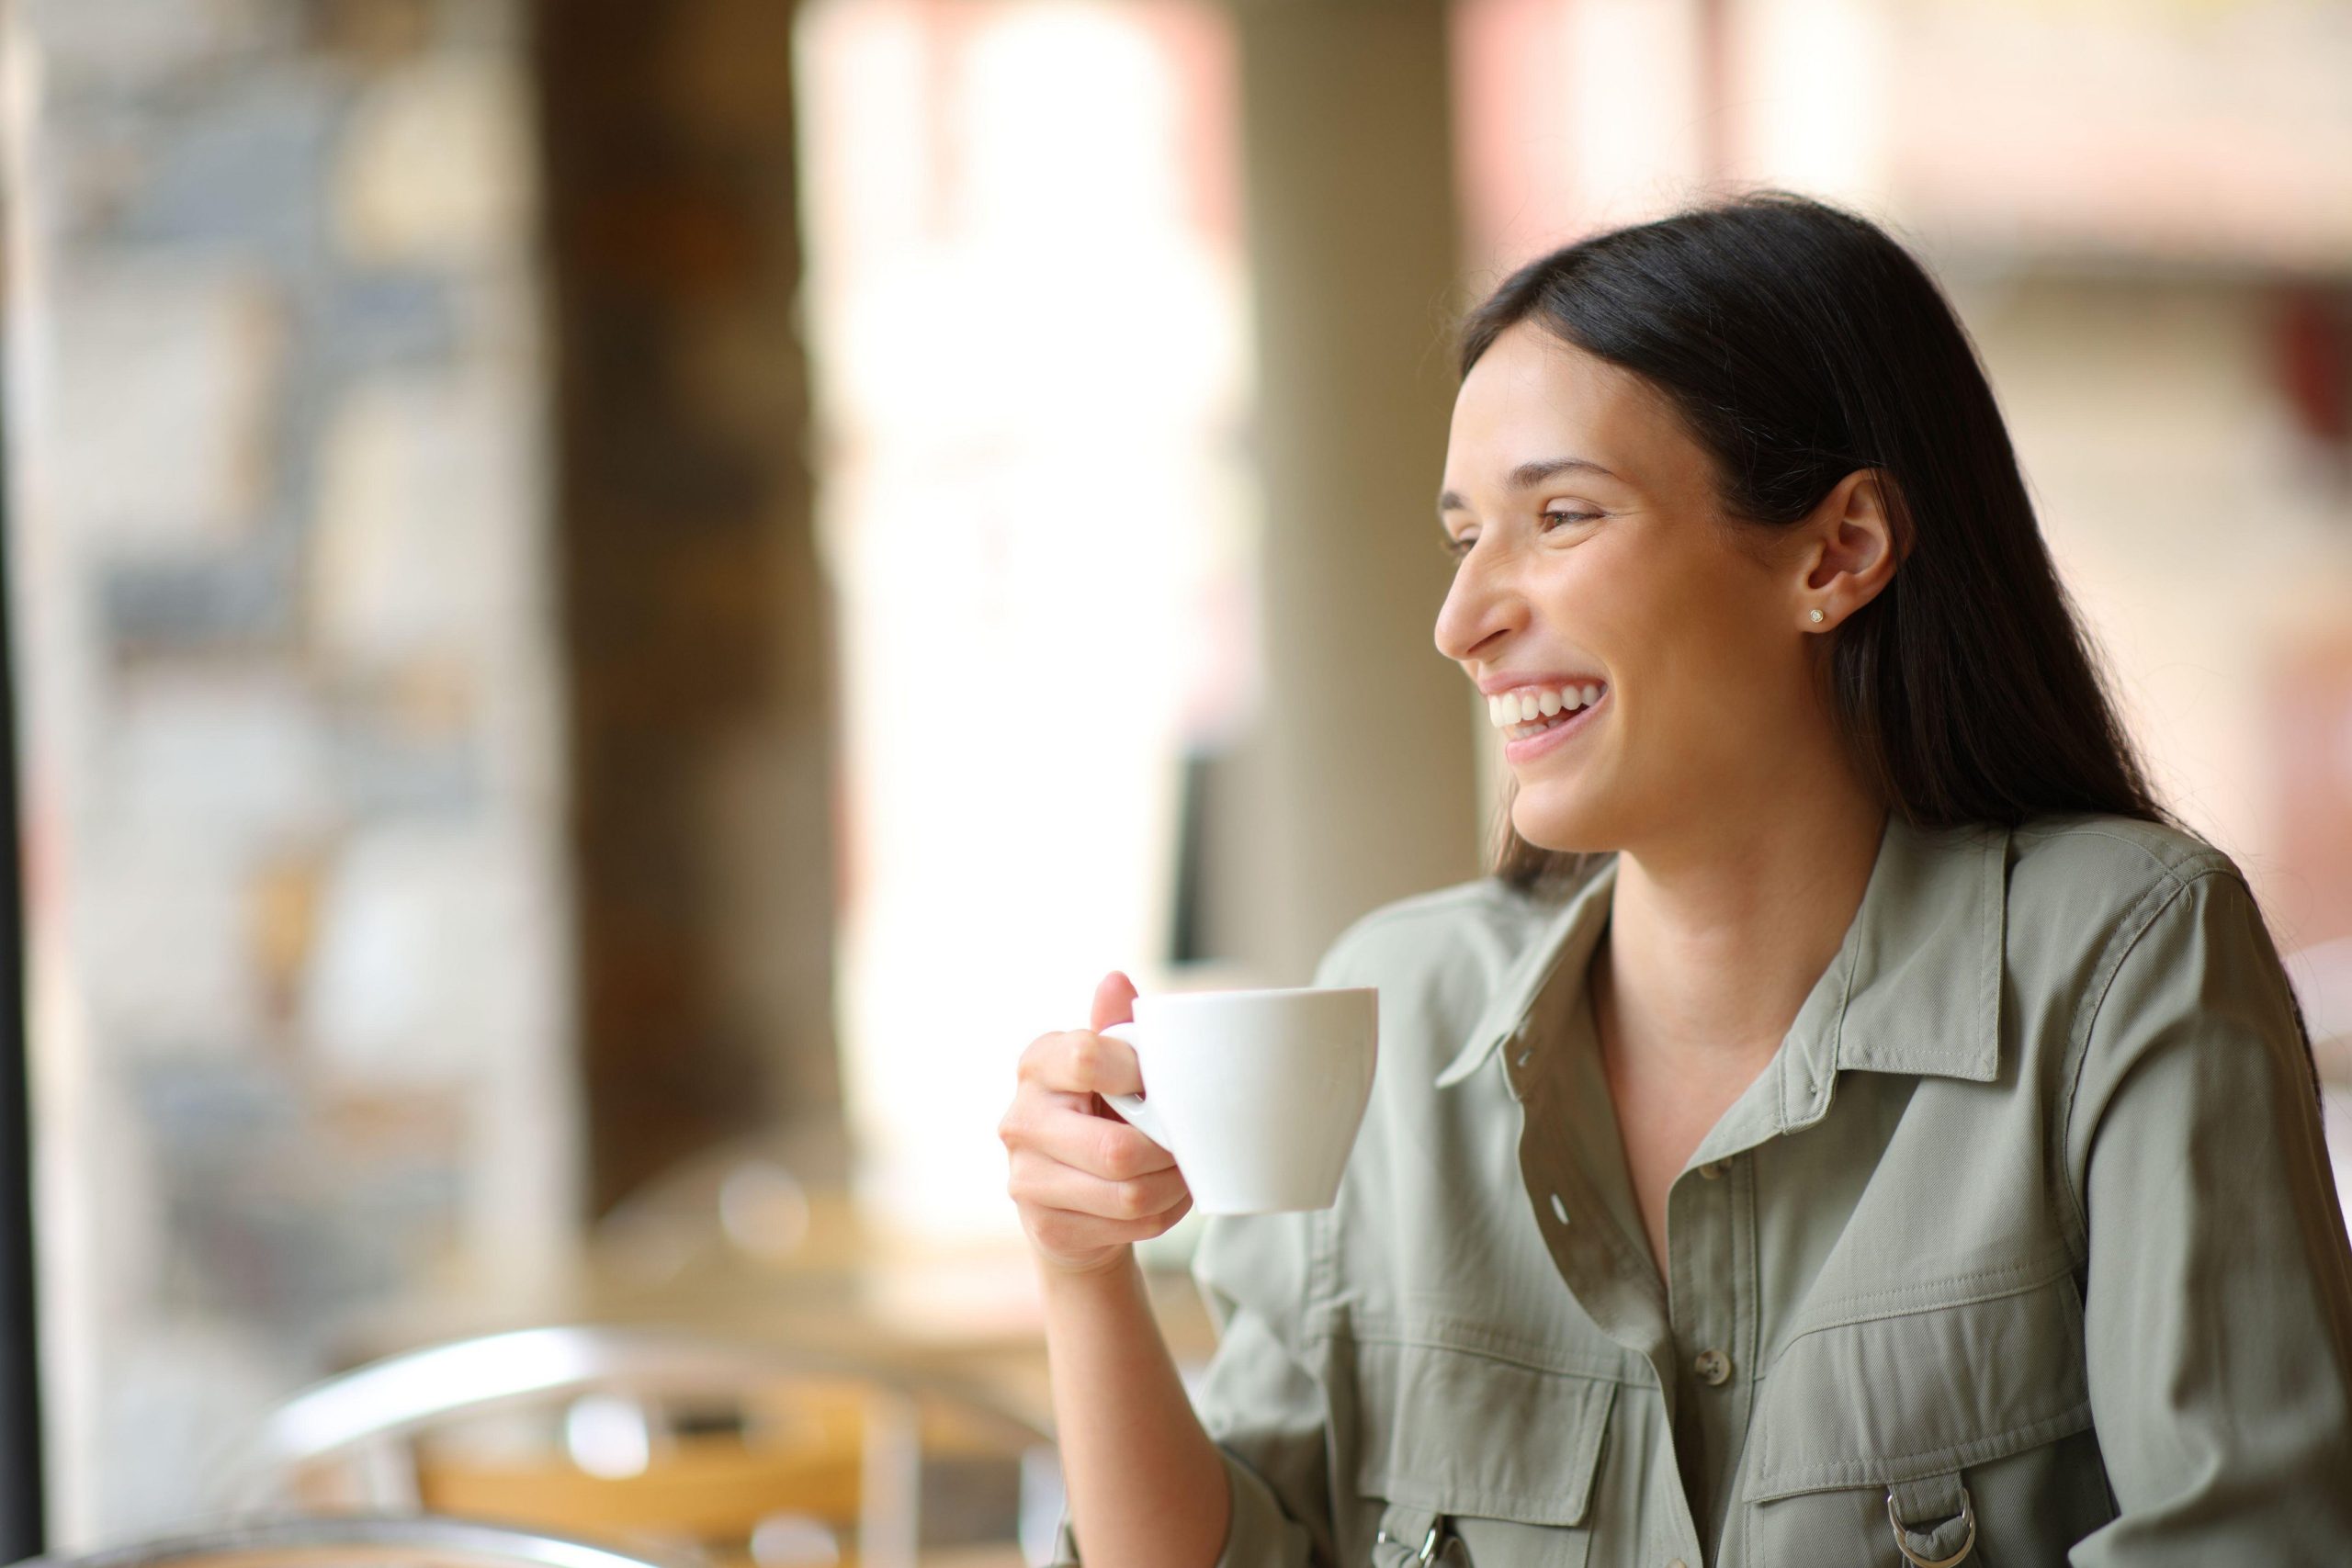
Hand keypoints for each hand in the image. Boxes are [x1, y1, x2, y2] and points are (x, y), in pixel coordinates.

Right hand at [1000, 970, 1194, 1277]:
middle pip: (1117, 1149)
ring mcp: (1025, 1178)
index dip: (1136, 1074)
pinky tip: (1161, 1199)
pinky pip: (1127, 1226)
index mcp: (1039, 1063)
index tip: (1155, 1085)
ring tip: (1182, 1173)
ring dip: (1173, 1188)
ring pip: (1130, 1195)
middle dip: (1169, 1153)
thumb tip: (1115, 981)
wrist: (1070, 1192)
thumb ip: (1118, 1025)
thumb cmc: (1101, 1110)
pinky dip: (1161, 1215)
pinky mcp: (1046, 1226)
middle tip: (1187, 1145)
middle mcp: (1021, 1119)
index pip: (1087, 1058)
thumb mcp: (1112, 1064)